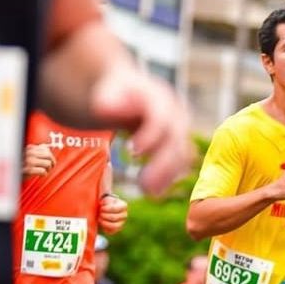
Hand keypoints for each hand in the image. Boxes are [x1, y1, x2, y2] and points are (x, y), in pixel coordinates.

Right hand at [22, 143, 54, 177]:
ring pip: (48, 164)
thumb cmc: (19, 165)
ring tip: (44, 171)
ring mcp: (29, 161)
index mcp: (29, 148)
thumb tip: (45, 147)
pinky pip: (43, 171)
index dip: (51, 156)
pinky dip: (44, 174)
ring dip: (48, 169)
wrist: (9, 173)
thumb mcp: (26, 154)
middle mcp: (30, 153)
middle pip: (49, 156)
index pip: (46, 149)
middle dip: (52, 163)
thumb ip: (35, 150)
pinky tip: (40, 175)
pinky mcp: (29, 170)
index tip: (50, 161)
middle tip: (51, 168)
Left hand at [89, 66, 192, 195]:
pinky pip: (180, 162)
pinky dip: (169, 177)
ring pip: (182, 154)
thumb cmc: (115, 94)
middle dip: (162, 164)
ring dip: (168, 175)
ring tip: (149, 192)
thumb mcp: (107, 94)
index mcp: (160, 98)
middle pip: (176, 140)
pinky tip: (155, 190)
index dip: (151, 136)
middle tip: (144, 186)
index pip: (161, 118)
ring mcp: (180, 128)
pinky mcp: (179, 142)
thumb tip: (102, 110)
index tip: (133, 152)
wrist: (127, 91)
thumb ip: (106, 103)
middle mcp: (176, 113)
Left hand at [98, 193, 127, 234]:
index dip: (106, 209)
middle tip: (99, 213)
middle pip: (113, 217)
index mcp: (123, 206)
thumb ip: (105, 201)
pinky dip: (105, 228)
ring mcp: (122, 223)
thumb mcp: (105, 199)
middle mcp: (124, 215)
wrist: (105, 210)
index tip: (101, 208)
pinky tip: (102, 223)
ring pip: (114, 226)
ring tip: (99, 219)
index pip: (114, 209)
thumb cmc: (106, 204)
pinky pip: (111, 231)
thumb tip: (102, 204)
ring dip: (104, 222)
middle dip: (104, 216)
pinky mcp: (117, 229)